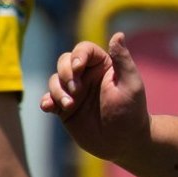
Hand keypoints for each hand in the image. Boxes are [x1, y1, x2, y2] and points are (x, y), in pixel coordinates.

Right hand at [40, 34, 149, 163]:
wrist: (124, 142)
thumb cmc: (131, 111)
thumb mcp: (130, 84)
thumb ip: (123, 60)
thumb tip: (118, 34)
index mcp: (102, 65)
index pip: (84, 50)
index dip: (78, 55)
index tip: (78, 68)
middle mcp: (86, 76)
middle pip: (64, 61)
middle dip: (65, 73)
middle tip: (76, 91)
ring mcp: (74, 92)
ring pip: (54, 79)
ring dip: (57, 90)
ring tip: (69, 105)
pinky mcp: (64, 109)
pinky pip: (48, 99)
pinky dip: (46, 101)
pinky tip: (48, 107)